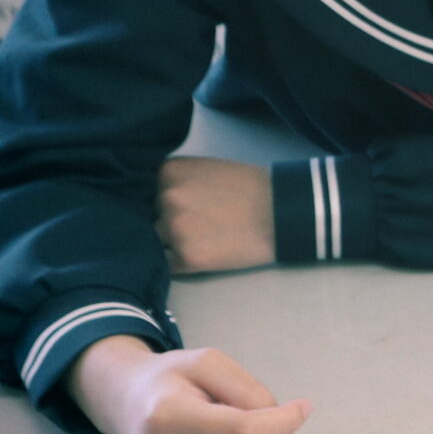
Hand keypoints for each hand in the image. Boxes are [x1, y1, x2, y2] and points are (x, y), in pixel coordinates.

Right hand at [68, 336, 311, 433]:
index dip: (282, 421)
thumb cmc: (173, 380)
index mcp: (168, 415)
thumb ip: (249, 388)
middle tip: (238, 413)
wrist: (128, 404)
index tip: (303, 408)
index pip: (242, 430)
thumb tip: (287, 418)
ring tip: (229, 432)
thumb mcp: (209, 363)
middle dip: (265, 430)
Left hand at [156, 157, 274, 273]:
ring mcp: (174, 228)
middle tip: (200, 222)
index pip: (147, 191)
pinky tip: (205, 253)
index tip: (186, 205)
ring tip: (205, 238)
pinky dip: (182, 262)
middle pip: (151, 215)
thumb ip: (178, 180)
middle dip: (169, 220)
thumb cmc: (253, 188)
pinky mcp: (187, 257)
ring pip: (156, 240)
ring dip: (174, 242)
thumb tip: (155, 198)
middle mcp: (166, 197)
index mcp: (168, 171)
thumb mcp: (207, 168)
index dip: (165, 200)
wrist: (285, 213)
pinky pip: (168, 264)